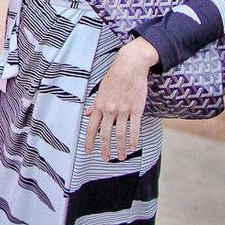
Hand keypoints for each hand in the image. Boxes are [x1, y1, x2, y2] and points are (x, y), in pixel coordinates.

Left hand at [84, 37, 159, 160]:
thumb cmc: (115, 76)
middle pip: (105, 134)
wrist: (130, 65)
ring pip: (121, 134)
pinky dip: (134, 139)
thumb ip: (95, 104)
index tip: (89, 152)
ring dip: (121, 148)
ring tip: (121, 157)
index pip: (91, 128)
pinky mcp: (136, 109)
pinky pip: (135, 128)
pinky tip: (134, 147)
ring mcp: (124, 110)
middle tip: (105, 159)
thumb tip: (88, 114)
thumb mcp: (101, 89)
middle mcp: (110, 110)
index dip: (90, 142)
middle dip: (105, 149)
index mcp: (99, 105)